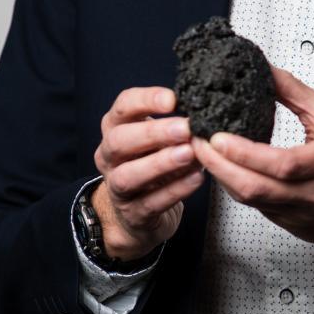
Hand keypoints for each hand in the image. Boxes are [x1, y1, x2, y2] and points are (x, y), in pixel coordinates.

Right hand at [92, 86, 202, 259]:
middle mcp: (109, 157)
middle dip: (152, 132)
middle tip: (184, 128)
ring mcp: (117, 188)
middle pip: (119, 141)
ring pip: (129, 175)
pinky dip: (175, 190)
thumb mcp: (156, 140)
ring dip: (161, 163)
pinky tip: (196, 178)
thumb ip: (173, 125)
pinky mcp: (133, 214)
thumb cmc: (150, 163)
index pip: (123, 107)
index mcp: (115, 129)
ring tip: (189, 153)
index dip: (146, 100)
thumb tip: (204, 113)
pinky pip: (151, 202)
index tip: (173, 99)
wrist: (136, 213)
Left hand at [192, 67, 313, 269]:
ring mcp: (301, 214)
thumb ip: (295, 93)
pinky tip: (223, 169)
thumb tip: (264, 70)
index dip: (245, 152)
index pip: (282, 163)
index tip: (218, 136)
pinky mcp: (290, 226)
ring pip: (250, 200)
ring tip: (201, 152)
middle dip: (218, 166)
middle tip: (195, 142)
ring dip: (221, 176)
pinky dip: (236, 187)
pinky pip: (255, 207)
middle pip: (256, 188)